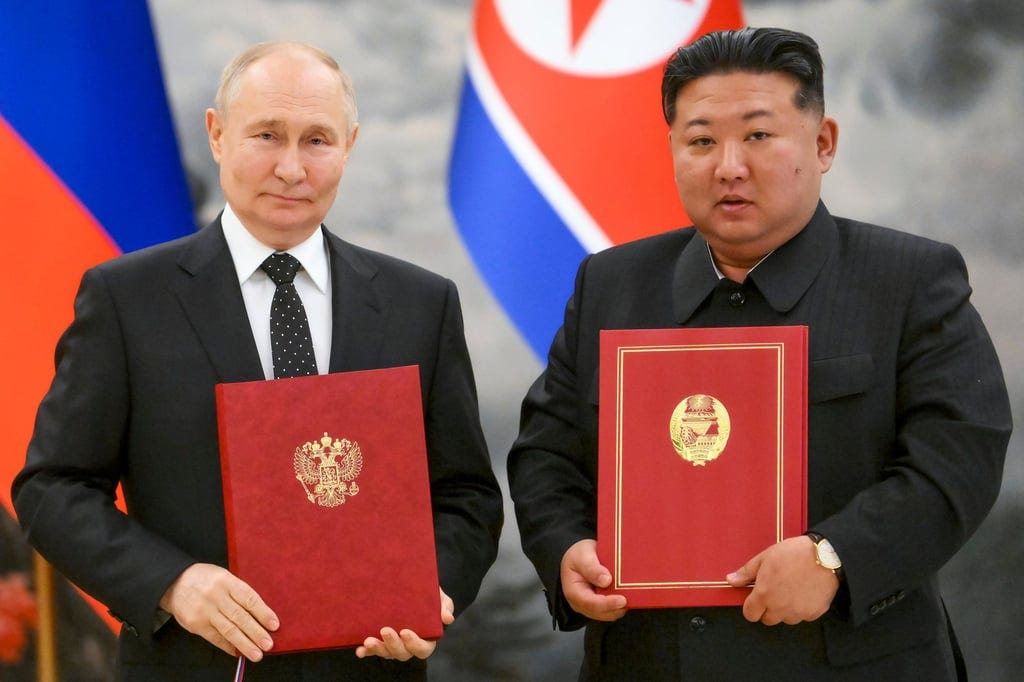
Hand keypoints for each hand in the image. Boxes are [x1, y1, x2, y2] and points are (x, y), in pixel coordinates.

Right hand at [159, 563, 277, 660]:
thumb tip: (261, 613)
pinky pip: (215, 638)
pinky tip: (238, 651)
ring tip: (256, 654)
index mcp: (227, 581)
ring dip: (244, 644)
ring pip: (228, 630)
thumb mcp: (224, 576)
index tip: (274, 625)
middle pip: (240, 617)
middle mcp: (216, 596)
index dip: (263, 613)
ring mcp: (205, 611)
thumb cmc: (206, 579)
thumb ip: (239, 592)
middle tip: (268, 644)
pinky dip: (228, 646)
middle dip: (256, 632)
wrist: (174, 582)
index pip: (249, 598)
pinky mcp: (196, 624)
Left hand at [355, 587, 453, 660]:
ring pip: (386, 653)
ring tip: (368, 640)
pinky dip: (366, 652)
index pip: (423, 649)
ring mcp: (393, 645)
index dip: (414, 644)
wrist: (412, 587)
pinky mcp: (380, 641)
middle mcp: (409, 645)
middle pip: (402, 653)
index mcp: (426, 638)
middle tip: (385, 630)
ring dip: (377, 649)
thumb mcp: (439, 598)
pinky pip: (372, 650)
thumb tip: (448, 618)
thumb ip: (445, 607)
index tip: (406, 631)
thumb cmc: (429, 596)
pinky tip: (360, 650)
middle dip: (392, 644)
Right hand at [560, 539, 626, 621]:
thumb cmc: (578, 556)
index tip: (622, 600)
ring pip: (609, 614)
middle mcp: (580, 603)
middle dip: (617, 607)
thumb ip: (592, 567)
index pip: (591, 603)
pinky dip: (619, 604)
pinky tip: (625, 593)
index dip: (608, 603)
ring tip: (629, 593)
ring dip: (620, 606)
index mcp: (573, 591)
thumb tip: (606, 580)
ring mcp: (590, 607)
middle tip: (632, 596)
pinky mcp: (599, 606)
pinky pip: (611, 610)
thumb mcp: (582, 555)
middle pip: (602, 613)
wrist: (578, 556)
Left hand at [726, 536, 838, 624]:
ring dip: (785, 609)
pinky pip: (803, 616)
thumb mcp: (765, 557)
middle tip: (776, 590)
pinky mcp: (813, 614)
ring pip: (785, 618)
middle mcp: (780, 608)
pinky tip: (804, 591)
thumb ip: (746, 572)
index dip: (751, 606)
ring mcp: (797, 613)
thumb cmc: (794, 553)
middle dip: (768, 608)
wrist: (826, 556)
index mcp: (764, 595)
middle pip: (767, 619)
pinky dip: (802, 608)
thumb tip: (732, 580)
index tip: (756, 598)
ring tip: (792, 588)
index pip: (750, 615)